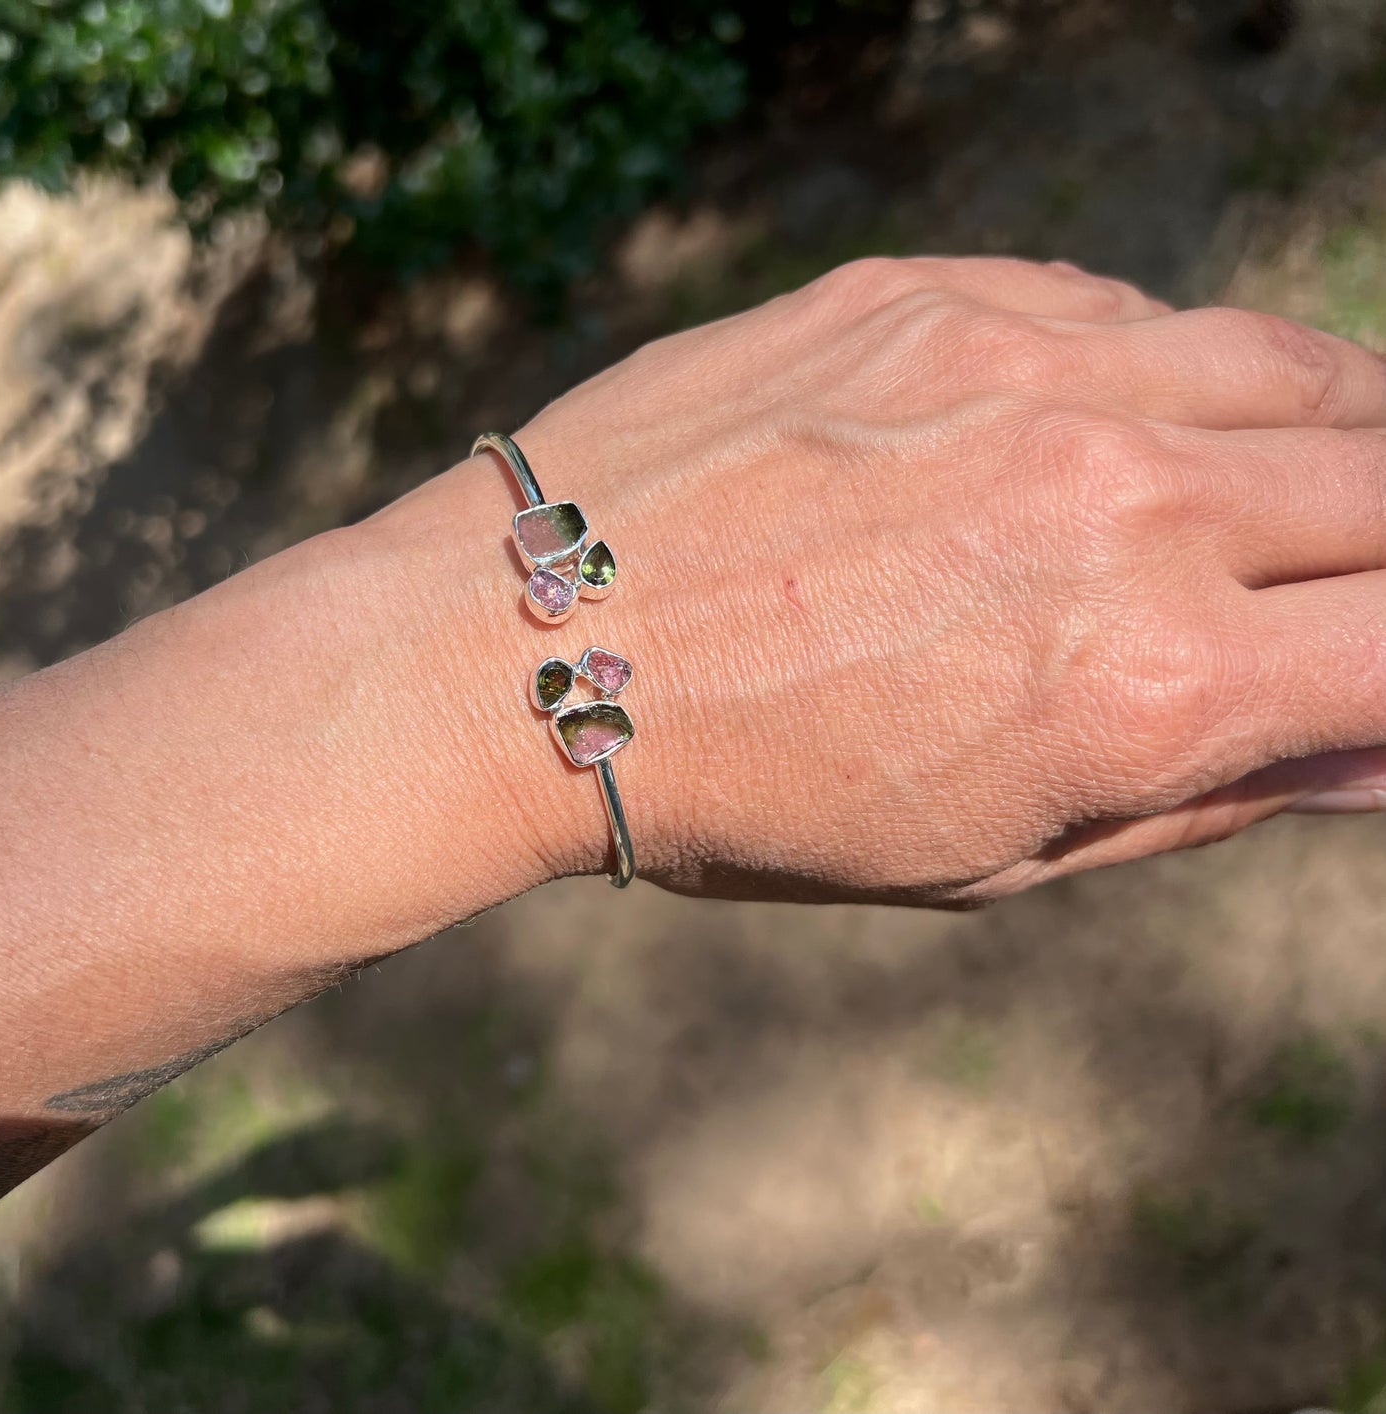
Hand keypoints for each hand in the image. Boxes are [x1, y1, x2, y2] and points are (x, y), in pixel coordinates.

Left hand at [476, 256, 1385, 903]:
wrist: (531, 659)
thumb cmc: (751, 797)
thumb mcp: (991, 856)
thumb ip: (1205, 793)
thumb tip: (1364, 744)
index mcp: (1147, 685)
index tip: (1362, 665)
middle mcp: (1118, 504)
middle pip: (1384, 482)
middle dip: (1378, 546)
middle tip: (1334, 582)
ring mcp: (1022, 370)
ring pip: (1288, 363)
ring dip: (1320, 429)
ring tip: (1276, 484)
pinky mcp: (930, 297)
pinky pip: (1125, 308)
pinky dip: (1160, 370)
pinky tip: (1110, 422)